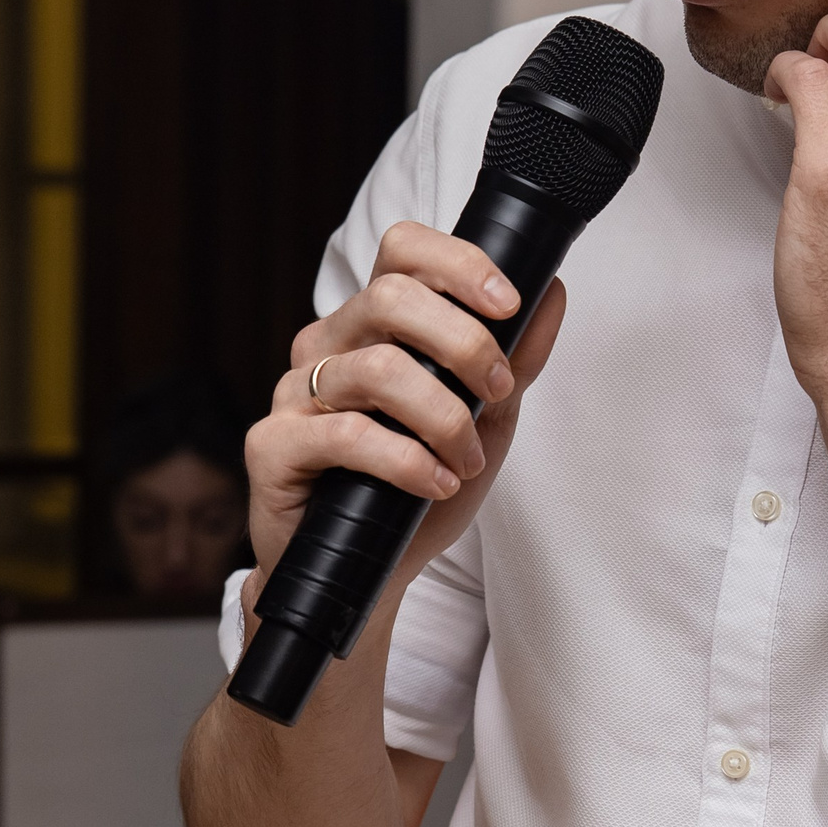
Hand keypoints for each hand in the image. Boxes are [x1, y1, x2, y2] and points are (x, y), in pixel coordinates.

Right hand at [242, 223, 565, 591]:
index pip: (402, 251)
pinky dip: (407, 460)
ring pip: (377, 369)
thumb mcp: (486, 420)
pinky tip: (437, 482)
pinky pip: (345, 433)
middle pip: (391, 297)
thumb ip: (515, 359)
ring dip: (444, 417)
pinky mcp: (273, 445)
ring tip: (468, 460)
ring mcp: (294, 392)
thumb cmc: (420, 489)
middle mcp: (327, 345)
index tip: (509, 303)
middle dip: (463, 342)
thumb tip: (554, 293)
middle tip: (498, 391)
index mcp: (372, 324)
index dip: (457, 263)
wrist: (367, 574)